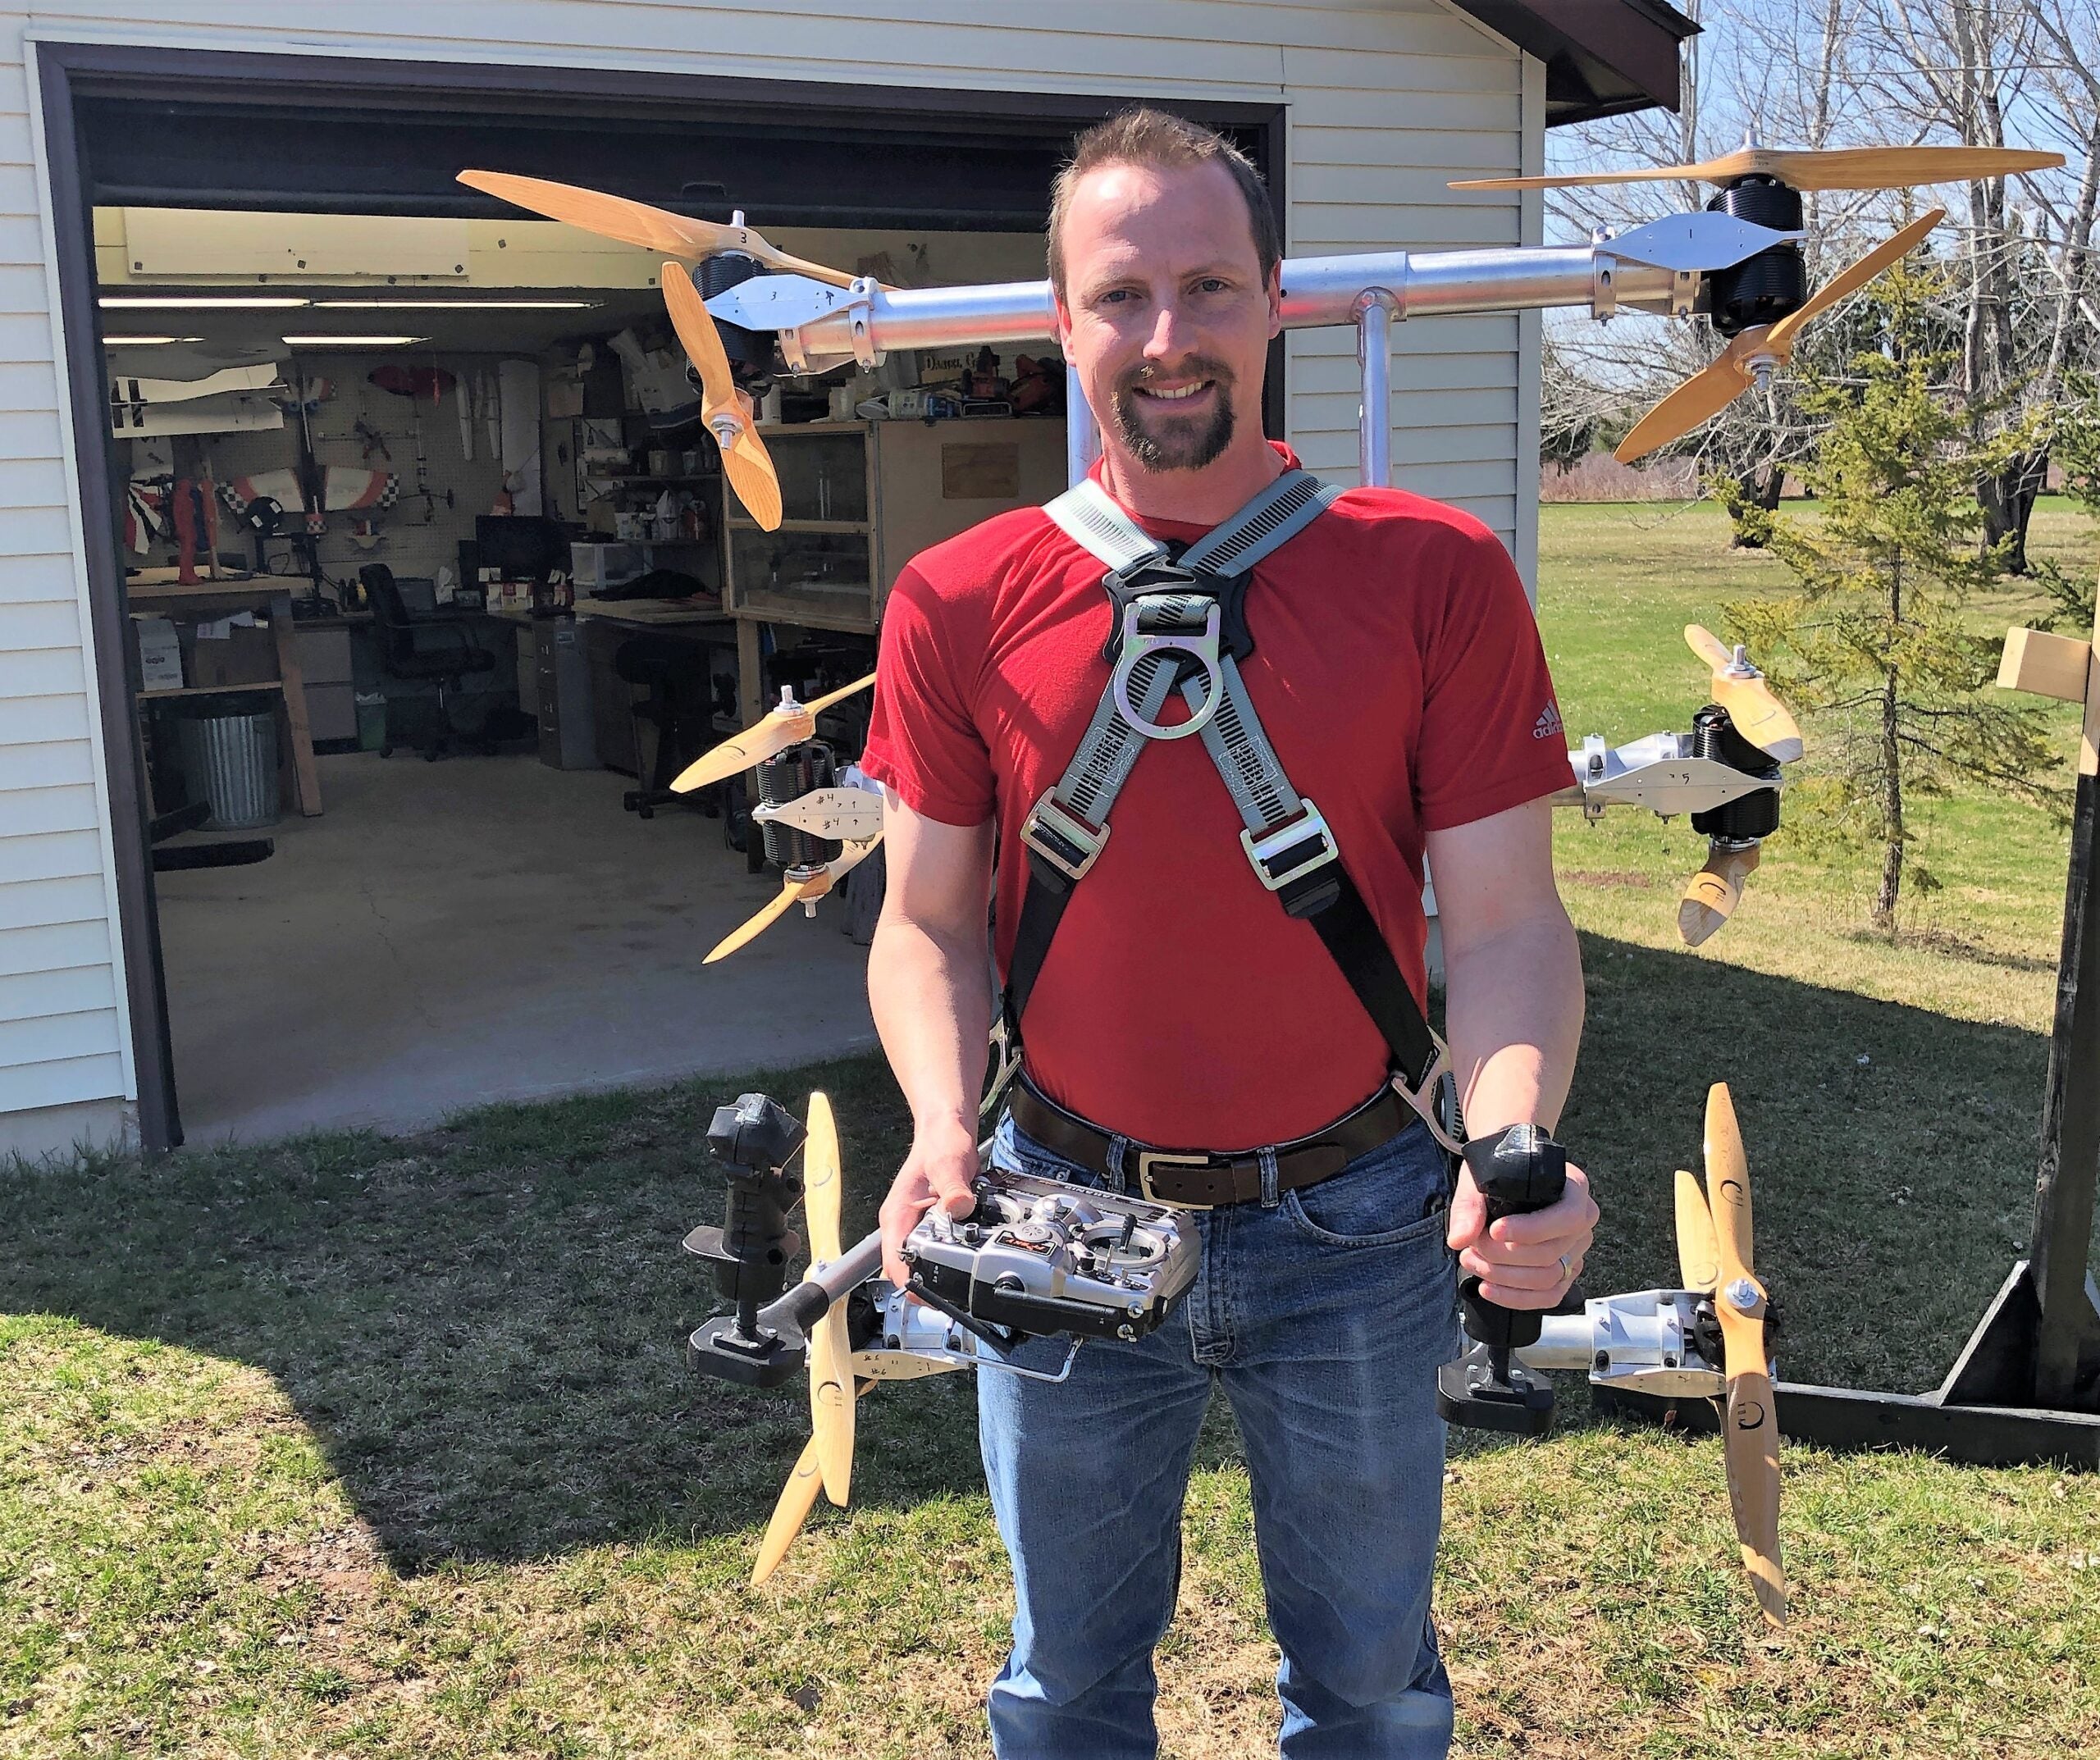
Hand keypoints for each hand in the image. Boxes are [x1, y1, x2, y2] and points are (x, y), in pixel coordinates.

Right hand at [879, 1114, 979, 1288]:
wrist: (948, 1128)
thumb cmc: (941, 1141)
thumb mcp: (949, 1162)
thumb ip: (953, 1186)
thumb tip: (957, 1206)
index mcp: (897, 1216)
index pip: (893, 1263)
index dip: (909, 1284)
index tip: (929, 1296)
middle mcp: (904, 1225)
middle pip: (910, 1269)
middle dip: (931, 1284)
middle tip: (959, 1290)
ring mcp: (919, 1226)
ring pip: (926, 1262)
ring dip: (945, 1270)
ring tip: (969, 1275)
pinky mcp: (935, 1225)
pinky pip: (942, 1249)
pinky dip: (957, 1254)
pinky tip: (974, 1254)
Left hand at [1446, 1159, 1597, 1309]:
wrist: (1503, 1180)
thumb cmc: (1498, 1174)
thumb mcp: (1481, 1177)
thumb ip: (1469, 1205)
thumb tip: (1460, 1239)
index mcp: (1573, 1189)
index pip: (1566, 1217)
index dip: (1530, 1229)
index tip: (1494, 1230)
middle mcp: (1582, 1221)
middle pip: (1551, 1252)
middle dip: (1503, 1255)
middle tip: (1470, 1247)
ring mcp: (1576, 1250)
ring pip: (1548, 1277)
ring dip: (1503, 1277)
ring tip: (1470, 1261)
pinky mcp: (1566, 1273)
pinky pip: (1549, 1296)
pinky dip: (1515, 1298)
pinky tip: (1487, 1288)